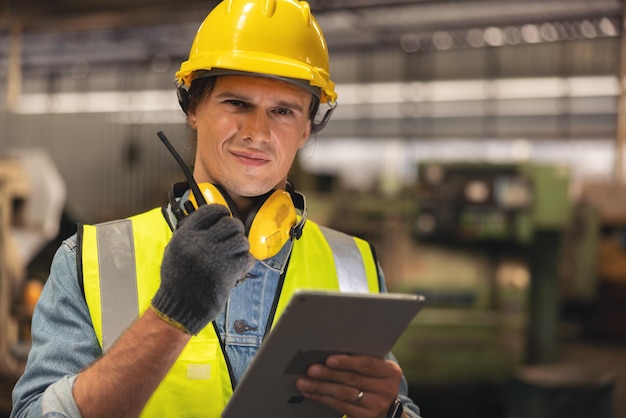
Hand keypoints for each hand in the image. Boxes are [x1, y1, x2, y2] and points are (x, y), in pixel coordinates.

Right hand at [152, 204, 254, 333]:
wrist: (179, 307)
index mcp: (185, 235)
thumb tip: (213, 217)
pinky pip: (247, 258)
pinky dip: (246, 263)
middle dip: (235, 231)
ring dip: (241, 248)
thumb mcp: (175, 249)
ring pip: (242, 240)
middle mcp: (200, 243)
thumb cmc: (178, 279)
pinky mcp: (227, 272)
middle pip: (231, 223)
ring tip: (233, 256)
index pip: (211, 210)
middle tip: (231, 240)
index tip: (224, 219)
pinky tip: (237, 268)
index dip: (222, 213)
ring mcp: (214, 257)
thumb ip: (191, 231)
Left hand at [295, 354, 402, 417]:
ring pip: (344, 394)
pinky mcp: (366, 417)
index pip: (367, 365)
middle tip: (311, 370)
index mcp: (390, 371)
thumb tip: (330, 349)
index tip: (329, 359)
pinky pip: (340, 406)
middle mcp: (387, 389)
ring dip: (321, 387)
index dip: (347, 362)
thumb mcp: (377, 369)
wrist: (387, 408)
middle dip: (329, 374)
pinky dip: (323, 398)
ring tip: (304, 382)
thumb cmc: (375, 380)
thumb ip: (361, 361)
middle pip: (353, 379)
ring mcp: (377, 405)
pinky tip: (311, 393)